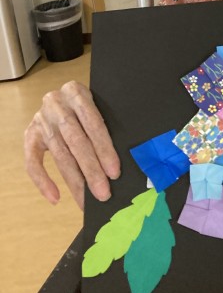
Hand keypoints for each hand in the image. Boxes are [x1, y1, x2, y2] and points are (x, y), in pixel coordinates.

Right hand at [24, 81, 119, 209]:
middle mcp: (56, 104)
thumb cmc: (89, 106)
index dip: (104, 149)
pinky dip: (43, 182)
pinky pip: (33, 162)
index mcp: (76, 92)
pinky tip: (55, 198)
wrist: (64, 96)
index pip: (93, 124)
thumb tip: (121, 161)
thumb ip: (106, 125)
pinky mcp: (30, 134)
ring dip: (74, 181)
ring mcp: (41, 119)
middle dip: (91, 169)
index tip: (114, 172)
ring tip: (85, 201)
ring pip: (59, 154)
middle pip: (76, 141)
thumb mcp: (99, 104)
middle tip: (102, 193)